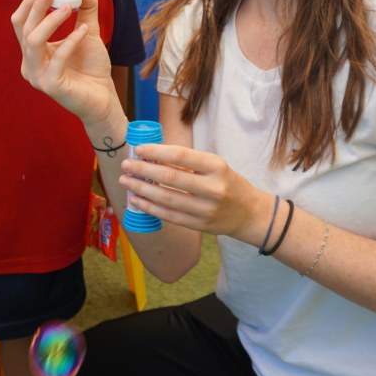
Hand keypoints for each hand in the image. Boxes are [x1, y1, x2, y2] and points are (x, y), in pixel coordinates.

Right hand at [12, 0, 119, 124]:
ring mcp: (37, 76)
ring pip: (34, 41)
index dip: (29, 4)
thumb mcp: (87, 32)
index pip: (20, 23)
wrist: (103, 97)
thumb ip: (84, 10)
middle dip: (36, 7)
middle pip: (24, 28)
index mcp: (32, 51)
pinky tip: (86, 31)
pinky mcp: (50, 85)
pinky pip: (57, 57)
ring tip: (69, 7)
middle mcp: (29, 63)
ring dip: (51, 20)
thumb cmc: (91, 68)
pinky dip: (71, 40)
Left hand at [117, 143, 259, 239]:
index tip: (139, 149)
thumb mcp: (216, 166)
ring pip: (167, 199)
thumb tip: (153, 155)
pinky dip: (150, 207)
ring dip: (142, 190)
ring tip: (126, 182)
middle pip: (171, 178)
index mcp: (217, 167)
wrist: (249, 213)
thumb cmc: (228, 183)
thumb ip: (189, 162)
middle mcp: (212, 188)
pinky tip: (136, 200)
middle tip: (126, 165)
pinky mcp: (199, 225)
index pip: (182, 156)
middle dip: (144, 171)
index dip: (157, 152)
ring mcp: (205, 209)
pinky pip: (169, 215)